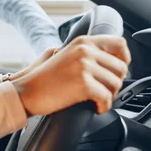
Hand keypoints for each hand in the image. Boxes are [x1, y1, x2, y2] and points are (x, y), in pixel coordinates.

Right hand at [12, 35, 130, 115]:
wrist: (26, 92)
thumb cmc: (42, 79)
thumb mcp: (63, 55)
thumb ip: (84, 52)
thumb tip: (108, 59)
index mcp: (82, 42)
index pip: (119, 43)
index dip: (124, 58)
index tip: (117, 71)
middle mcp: (85, 51)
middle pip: (121, 67)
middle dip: (115, 83)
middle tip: (103, 92)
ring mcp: (85, 66)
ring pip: (116, 84)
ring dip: (109, 96)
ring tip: (97, 100)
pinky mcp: (84, 84)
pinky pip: (106, 97)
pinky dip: (103, 106)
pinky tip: (95, 108)